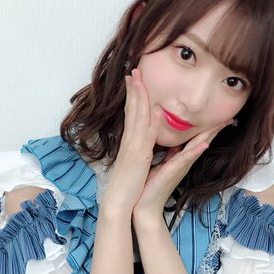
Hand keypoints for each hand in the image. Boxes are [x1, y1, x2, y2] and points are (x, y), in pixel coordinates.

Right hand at [101, 68, 161, 213]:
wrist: (118, 203)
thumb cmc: (128, 186)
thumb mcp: (137, 164)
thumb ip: (142, 151)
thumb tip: (147, 143)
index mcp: (130, 142)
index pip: (131, 114)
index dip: (133, 96)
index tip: (133, 81)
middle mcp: (130, 141)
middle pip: (132, 110)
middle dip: (134, 89)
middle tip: (133, 70)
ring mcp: (133, 147)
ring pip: (137, 117)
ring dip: (139, 97)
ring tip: (139, 80)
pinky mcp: (139, 157)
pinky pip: (146, 136)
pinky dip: (150, 122)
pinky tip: (154, 110)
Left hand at [132, 119, 230, 226]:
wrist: (144, 207)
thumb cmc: (150, 187)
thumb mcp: (160, 166)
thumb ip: (169, 156)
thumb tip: (174, 145)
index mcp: (179, 159)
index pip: (196, 140)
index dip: (207, 128)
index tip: (218, 117)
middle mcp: (183, 162)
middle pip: (202, 141)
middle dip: (214, 129)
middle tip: (229, 117)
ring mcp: (180, 167)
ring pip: (197, 147)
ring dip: (209, 135)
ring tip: (221, 124)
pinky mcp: (173, 171)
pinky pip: (185, 159)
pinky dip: (194, 152)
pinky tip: (204, 145)